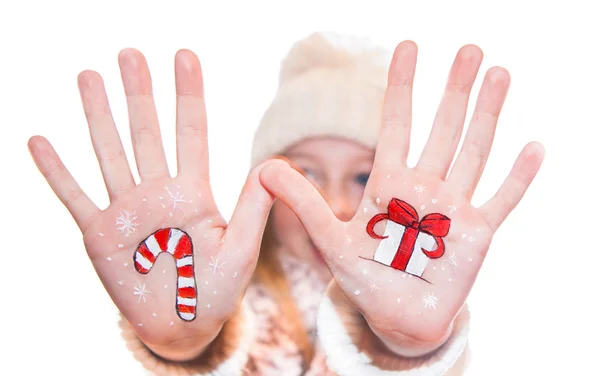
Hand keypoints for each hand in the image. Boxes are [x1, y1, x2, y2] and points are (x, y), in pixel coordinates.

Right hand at [28, 49, 277, 360]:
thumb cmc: (219, 289)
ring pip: (110, 153)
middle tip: (131, 53)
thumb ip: (253, 208)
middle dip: (139, 94)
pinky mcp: (99, 234)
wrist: (184, 324)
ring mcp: (126, 210)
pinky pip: (74, 197)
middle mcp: (158, 193)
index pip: (191, 133)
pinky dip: (57, 172)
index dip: (188, 96)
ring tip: (89, 76)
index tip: (185, 56)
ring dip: (99, 117)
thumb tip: (275, 163)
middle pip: (147, 133)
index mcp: (193, 193)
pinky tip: (40, 141)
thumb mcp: (241, 248)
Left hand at [259, 42, 543, 355]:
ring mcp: (454, 207)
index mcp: (389, 184)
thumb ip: (304, 204)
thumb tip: (263, 170)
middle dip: (454, 90)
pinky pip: (501, 201)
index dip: (401, 86)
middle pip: (441, 128)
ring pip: (472, 151)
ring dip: (487, 115)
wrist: (397, 316)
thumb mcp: (330, 240)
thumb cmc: (363, 278)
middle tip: (469, 48)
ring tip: (500, 74)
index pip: (396, 123)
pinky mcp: (477, 234)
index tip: (406, 46)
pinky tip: (533, 147)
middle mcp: (424, 187)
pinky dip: (517, 178)